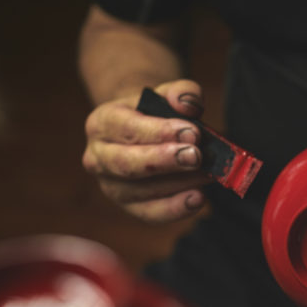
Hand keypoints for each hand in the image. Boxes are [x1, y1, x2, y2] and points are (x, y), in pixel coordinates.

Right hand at [82, 79, 208, 222]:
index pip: (128, 128)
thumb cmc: (156, 113)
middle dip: (165, 161)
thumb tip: (189, 104)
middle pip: (127, 164)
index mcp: (102, 123)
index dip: (160, 132)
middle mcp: (98, 157)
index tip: (192, 133)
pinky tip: (198, 199)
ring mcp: (110, 185)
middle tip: (197, 156)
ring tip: (208, 173)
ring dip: (179, 183)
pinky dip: (175, 208)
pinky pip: (150, 213)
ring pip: (141, 191)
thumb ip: (180, 92)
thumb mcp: (166, 95)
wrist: (143, 131)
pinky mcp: (129, 206)